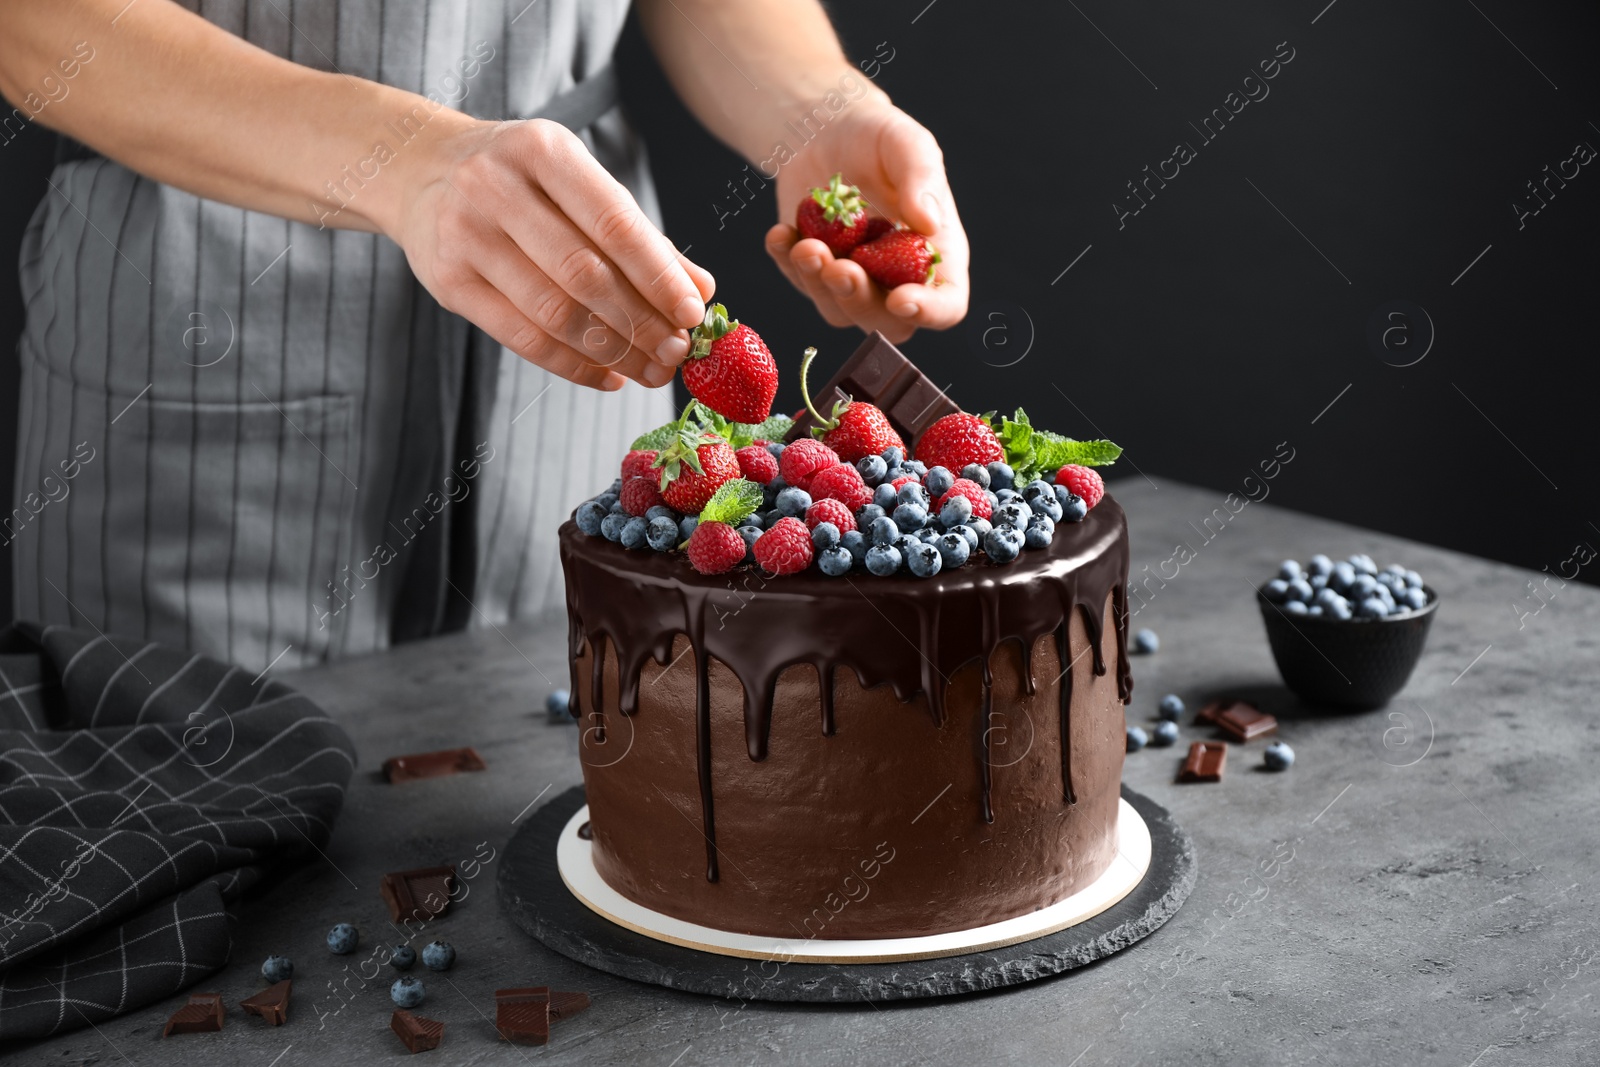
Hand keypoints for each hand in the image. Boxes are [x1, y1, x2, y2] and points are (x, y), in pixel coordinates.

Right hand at [390, 118, 715, 389]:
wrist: (417, 169)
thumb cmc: (521, 179)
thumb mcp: (576, 183)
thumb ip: (638, 234)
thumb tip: (701, 288)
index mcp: (543, 150)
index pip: (613, 222)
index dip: (658, 274)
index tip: (692, 312)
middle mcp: (496, 187)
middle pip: (584, 273)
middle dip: (641, 322)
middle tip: (677, 353)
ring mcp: (465, 235)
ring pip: (554, 313)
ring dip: (613, 351)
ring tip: (651, 370)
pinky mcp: (447, 282)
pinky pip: (522, 338)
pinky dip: (573, 365)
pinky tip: (609, 375)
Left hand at [765, 99, 967, 343]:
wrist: (826, 130)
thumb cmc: (878, 137)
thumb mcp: (906, 143)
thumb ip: (921, 179)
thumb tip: (927, 223)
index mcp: (938, 255)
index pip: (947, 305)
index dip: (929, 312)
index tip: (900, 297)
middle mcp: (898, 278)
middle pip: (889, 324)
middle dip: (860, 301)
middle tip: (840, 268)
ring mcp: (855, 281)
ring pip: (839, 310)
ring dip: (819, 284)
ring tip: (806, 244)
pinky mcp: (815, 273)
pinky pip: (801, 283)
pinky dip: (788, 263)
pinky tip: (781, 234)